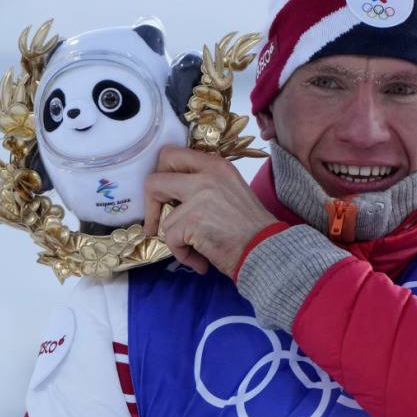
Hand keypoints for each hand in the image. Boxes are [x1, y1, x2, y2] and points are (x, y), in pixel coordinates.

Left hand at [143, 146, 277, 276]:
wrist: (267, 249)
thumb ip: (204, 185)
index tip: (163, 196)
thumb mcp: (230, 191)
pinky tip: (201, 261)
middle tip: (156, 221)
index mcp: (215, 165)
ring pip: (165, 218)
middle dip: (150, 203)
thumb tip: (173, 196)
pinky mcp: (193, 219)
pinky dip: (184, 255)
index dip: (161, 176)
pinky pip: (171, 239)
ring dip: (177, 240)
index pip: (172, 155)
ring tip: (198, 251)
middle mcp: (206, 175)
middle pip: (154, 179)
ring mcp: (199, 196)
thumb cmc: (251, 228)